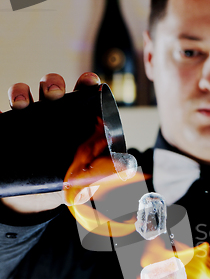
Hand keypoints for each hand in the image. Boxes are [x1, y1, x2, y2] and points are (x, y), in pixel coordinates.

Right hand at [1, 73, 100, 213]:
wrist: (37, 197)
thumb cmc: (67, 179)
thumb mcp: (87, 177)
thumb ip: (105, 173)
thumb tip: (128, 170)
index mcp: (75, 118)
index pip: (82, 94)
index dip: (86, 82)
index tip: (89, 81)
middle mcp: (52, 113)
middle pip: (52, 87)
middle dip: (53, 83)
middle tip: (54, 95)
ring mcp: (30, 120)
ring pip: (25, 94)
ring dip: (22, 91)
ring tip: (23, 104)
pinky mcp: (10, 130)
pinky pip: (3, 114)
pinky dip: (1, 111)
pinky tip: (0, 114)